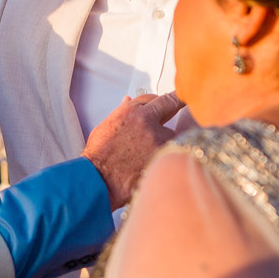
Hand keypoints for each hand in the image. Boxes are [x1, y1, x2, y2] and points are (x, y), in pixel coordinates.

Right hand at [82, 92, 183, 210]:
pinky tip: (158, 160)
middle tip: (179, 108)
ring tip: (152, 150)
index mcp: (131, 112)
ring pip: (173, 132)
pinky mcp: (164, 157)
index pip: (154, 97)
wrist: (99, 180)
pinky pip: (174, 150)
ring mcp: (157, 140)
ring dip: (167, 138)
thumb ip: (123, 112)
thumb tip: (128, 101)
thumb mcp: (107, 127)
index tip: (174, 96)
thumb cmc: (99, 156)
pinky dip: (168, 154)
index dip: (163, 98)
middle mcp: (146, 122)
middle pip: (169, 107)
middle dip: (172, 109)